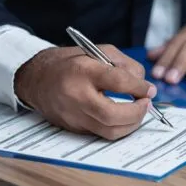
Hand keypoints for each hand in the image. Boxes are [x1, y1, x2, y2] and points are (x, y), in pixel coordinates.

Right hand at [14, 45, 156, 139]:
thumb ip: (123, 65)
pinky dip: (118, 127)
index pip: (117, 82)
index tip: (149, 89)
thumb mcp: (97, 51)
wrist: (36, 79)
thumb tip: (144, 86)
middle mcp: (76, 96)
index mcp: (82, 71)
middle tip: (146, 104)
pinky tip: (123, 118)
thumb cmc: (68, 63)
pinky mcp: (73, 128)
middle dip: (137, 113)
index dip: (139, 87)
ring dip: (131, 124)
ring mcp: (73, 116)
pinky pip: (102, 134)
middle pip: (112, 115)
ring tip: (138, 112)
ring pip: (109, 131)